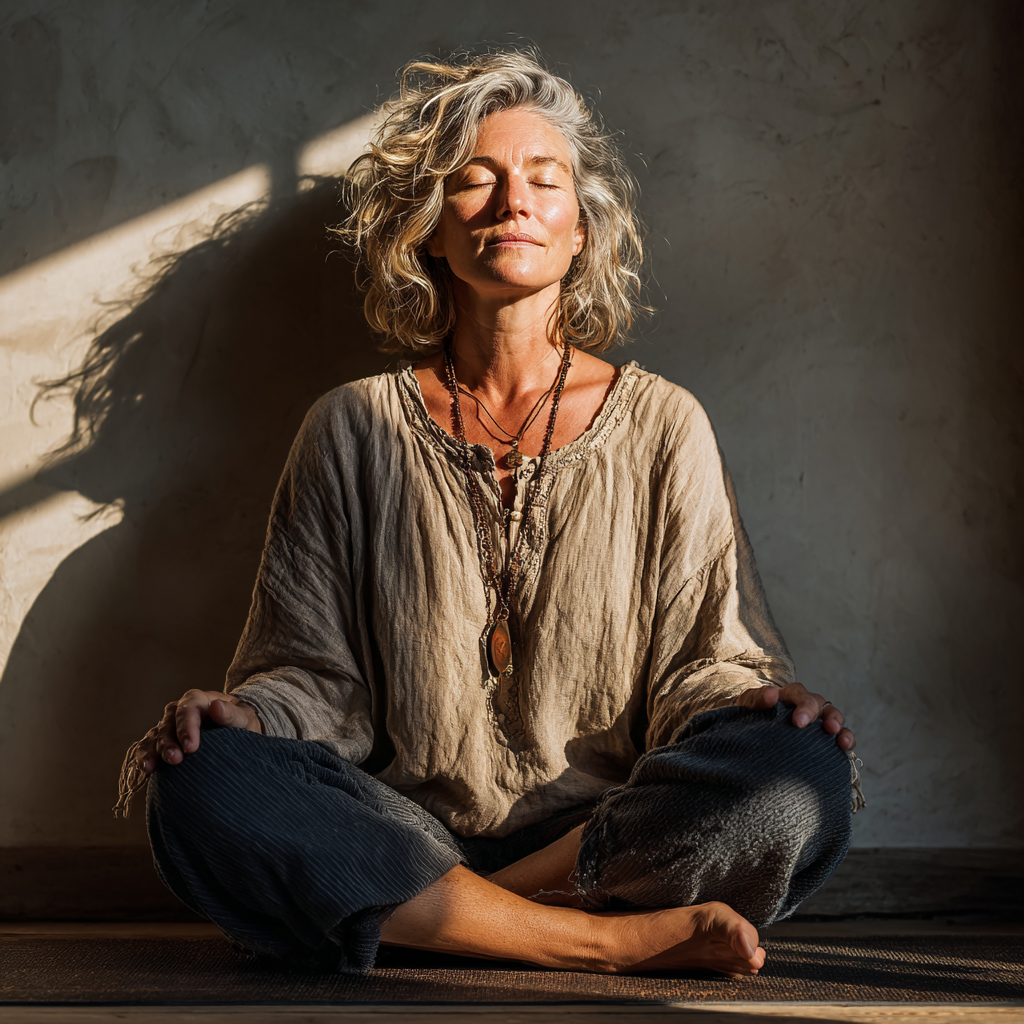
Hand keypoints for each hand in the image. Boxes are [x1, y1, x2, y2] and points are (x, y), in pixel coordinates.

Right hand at [134, 690, 261, 774]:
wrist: (236, 729)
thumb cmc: (240, 722)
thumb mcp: (243, 717)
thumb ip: (232, 714)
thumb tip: (216, 707)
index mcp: (198, 700)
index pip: (187, 709)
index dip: (186, 727)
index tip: (191, 747)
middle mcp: (179, 711)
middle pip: (168, 723)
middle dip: (169, 742)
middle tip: (175, 759)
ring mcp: (169, 726)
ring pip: (155, 735)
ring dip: (153, 750)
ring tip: (151, 766)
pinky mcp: (163, 741)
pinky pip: (148, 746)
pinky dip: (144, 756)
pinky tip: (146, 769)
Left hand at [737, 682, 854, 750]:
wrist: (748, 730)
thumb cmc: (751, 715)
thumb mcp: (749, 704)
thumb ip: (757, 698)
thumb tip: (772, 694)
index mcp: (788, 695)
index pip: (800, 695)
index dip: (804, 707)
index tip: (799, 723)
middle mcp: (805, 705)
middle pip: (821, 705)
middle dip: (827, 716)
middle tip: (828, 729)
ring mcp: (815, 721)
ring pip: (834, 719)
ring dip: (841, 729)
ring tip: (843, 741)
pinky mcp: (821, 738)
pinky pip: (838, 737)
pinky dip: (845, 742)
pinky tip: (845, 751)